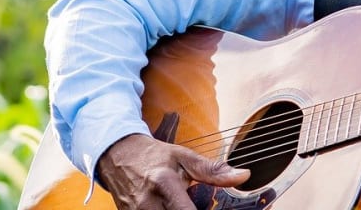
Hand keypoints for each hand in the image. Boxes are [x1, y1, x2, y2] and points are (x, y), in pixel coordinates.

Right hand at [96, 133, 249, 209]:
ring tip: (183, 205)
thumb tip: (243, 176)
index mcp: (164, 184)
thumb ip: (213, 170)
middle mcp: (147, 203)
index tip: (214, 209)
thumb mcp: (183, 157)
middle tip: (195, 204)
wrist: (117, 154)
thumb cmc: (153, 156)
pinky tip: (170, 208)